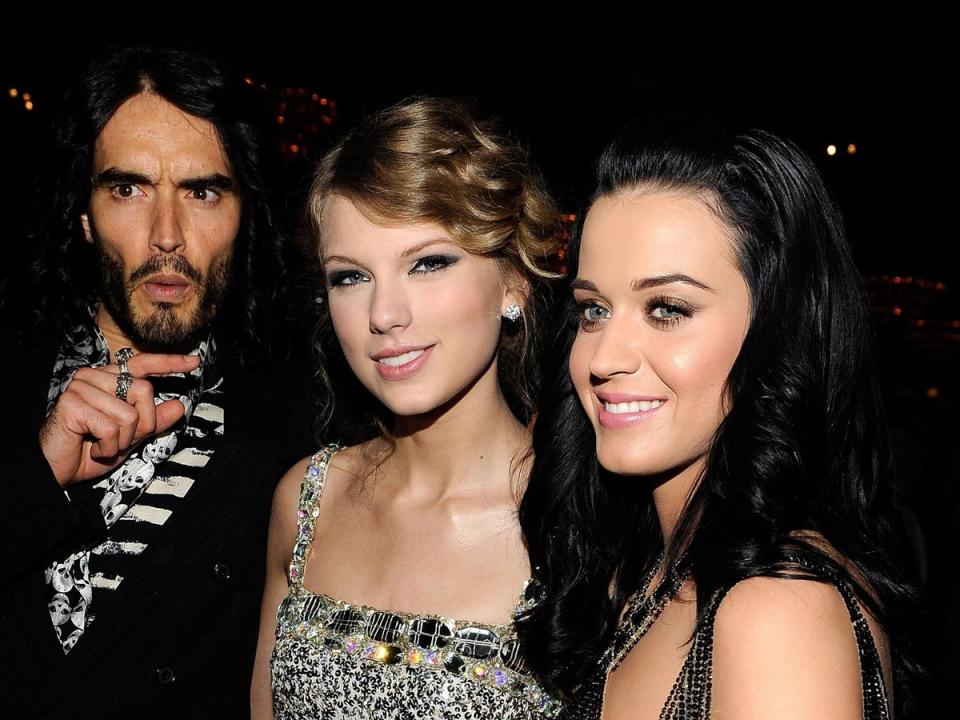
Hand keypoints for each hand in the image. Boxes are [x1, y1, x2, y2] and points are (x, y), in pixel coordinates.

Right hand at [39, 353, 200, 486]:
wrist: (56, 471)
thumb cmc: (89, 451)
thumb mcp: (131, 437)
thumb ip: (154, 421)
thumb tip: (178, 406)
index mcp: (109, 380)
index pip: (143, 364)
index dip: (170, 363)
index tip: (195, 361)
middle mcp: (94, 377)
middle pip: (144, 391)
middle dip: (142, 425)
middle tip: (120, 439)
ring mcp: (81, 388)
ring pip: (130, 413)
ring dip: (122, 440)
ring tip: (102, 444)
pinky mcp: (71, 404)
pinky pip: (112, 427)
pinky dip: (109, 446)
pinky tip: (92, 448)